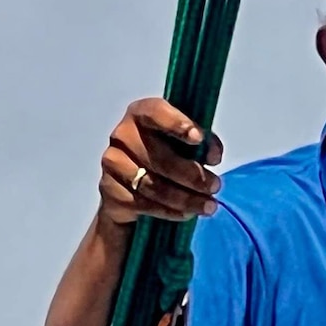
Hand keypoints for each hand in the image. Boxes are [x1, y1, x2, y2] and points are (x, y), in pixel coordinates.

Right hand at [98, 97, 223, 225]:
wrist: (131, 188)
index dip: (177, 123)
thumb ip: (202, 142)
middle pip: (160, 158)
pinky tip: (187, 213)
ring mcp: (112, 163)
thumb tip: (212, 155)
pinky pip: (143, 204)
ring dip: (186, 198)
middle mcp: (122, 135)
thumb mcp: (185, 143)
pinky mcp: (110, 190)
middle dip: (193, 175)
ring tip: (208, 205)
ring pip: (153, 185)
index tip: (199, 138)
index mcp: (140, 114)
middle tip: (215, 186)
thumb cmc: (164, 156)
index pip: (155, 112)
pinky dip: (169, 211)